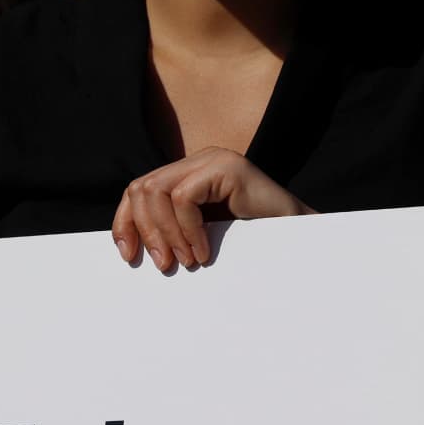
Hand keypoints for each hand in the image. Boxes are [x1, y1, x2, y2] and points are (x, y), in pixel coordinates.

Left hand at [112, 148, 314, 273]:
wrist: (298, 240)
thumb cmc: (249, 244)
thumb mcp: (198, 237)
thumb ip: (168, 232)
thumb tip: (125, 249)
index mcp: (186, 174)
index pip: (137, 190)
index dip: (125, 222)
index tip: (127, 256)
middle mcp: (197, 161)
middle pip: (141, 189)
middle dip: (144, 230)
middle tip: (162, 265)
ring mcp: (213, 159)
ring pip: (157, 191)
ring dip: (166, 233)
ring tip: (185, 261)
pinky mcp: (227, 167)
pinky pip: (184, 198)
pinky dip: (188, 230)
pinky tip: (204, 252)